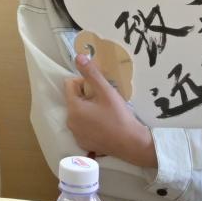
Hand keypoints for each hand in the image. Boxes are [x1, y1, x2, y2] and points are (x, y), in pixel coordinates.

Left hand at [62, 51, 155, 168]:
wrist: (131, 143)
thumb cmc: (118, 116)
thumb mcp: (106, 91)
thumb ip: (91, 73)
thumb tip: (78, 57)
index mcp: (73, 108)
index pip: (70, 84)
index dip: (84, 82)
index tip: (99, 89)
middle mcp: (70, 122)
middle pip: (74, 99)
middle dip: (86, 96)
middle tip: (104, 101)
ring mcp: (75, 134)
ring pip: (78, 113)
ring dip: (88, 109)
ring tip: (105, 113)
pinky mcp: (83, 143)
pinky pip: (82, 126)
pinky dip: (90, 123)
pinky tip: (104, 125)